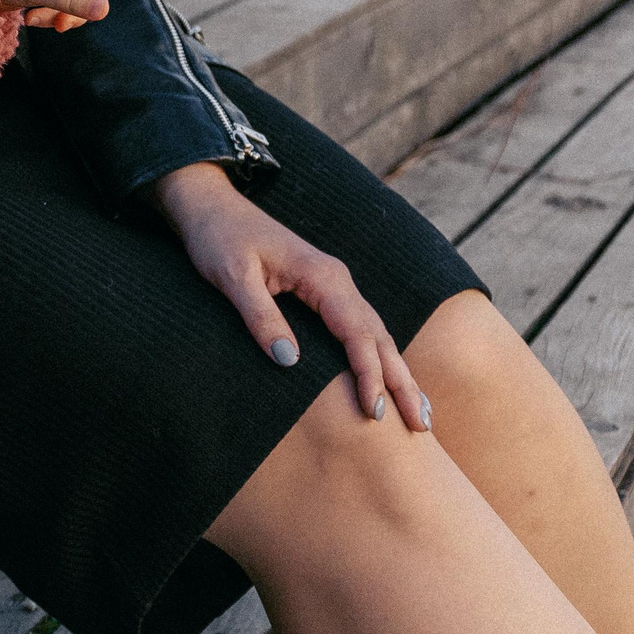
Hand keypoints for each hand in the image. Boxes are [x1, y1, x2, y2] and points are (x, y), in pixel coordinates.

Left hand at [155, 161, 430, 431]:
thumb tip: (290, 361)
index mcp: (322, 277)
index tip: (374, 411)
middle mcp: (338, 281)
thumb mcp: (232, 276)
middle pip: (379, 337)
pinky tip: (388, 380)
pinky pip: (359, 329)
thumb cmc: (219, 238)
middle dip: (402, 381)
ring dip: (398, 373)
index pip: (357, 333)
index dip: (369, 374)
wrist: (212, 207)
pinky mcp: (323, 292)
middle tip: (421, 426)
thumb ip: (260, 316)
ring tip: (419, 415)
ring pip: (375, 334)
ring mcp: (333, 286)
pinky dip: (379, 357)